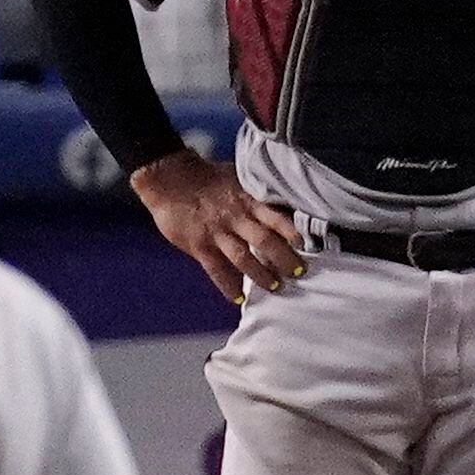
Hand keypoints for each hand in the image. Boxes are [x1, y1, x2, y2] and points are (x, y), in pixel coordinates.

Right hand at [131, 151, 303, 300]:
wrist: (169, 177)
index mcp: (246, 200)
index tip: (305, 245)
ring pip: (244, 258)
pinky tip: (239, 298)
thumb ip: (253, 196)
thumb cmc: (205, 177)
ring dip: (261, 274)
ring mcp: (217, 233)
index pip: (275, 218)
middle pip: (265, 241)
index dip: (291, 232)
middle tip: (298, 272)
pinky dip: (228, 286)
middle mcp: (235, 217)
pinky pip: (216, 270)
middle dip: (283, 259)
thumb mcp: (236, 178)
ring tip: (275, 287)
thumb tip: (276, 207)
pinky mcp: (199, 245)